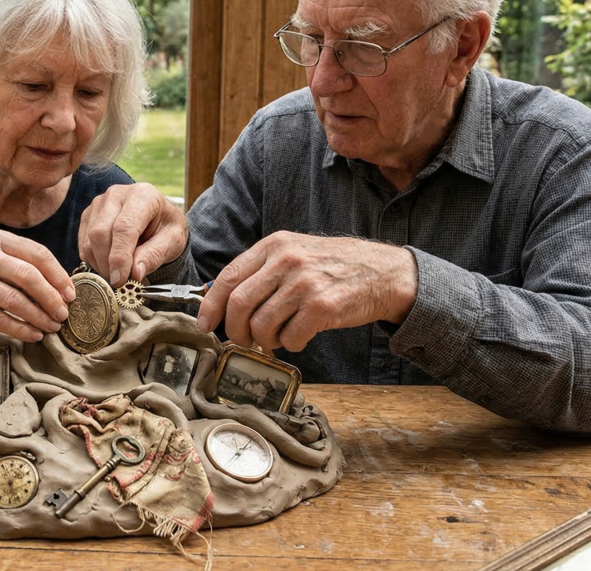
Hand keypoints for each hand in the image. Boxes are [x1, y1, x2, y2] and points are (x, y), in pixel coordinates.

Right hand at [0, 229, 73, 342]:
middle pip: (28, 276)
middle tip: (63, 314)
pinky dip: (20, 329)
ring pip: (15, 300)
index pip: (37, 253)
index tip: (70, 293)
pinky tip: (32, 335)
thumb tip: (61, 286)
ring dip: (38, 317)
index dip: (58, 275)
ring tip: (51, 327)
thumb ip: (19, 263)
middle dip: (51, 298)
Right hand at [78, 183, 187, 286]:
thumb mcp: (172, 242)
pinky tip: (107, 264)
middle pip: (100, 232)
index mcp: (143, 196)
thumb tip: (134, 273)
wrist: (158, 219)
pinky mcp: (89, 213)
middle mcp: (117, 194)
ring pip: (89, 238)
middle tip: (118, 282)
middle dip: (106, 263)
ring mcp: (99, 202)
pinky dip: (92, 259)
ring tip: (116, 274)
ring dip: (99, 263)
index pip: (124, 228)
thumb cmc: (166, 228)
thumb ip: (154, 256)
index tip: (120, 280)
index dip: (119, 257)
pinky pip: (83, 241)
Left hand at [198, 232, 417, 351]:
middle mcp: (286, 260)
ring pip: (261, 326)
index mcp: (273, 245)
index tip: (206, 325)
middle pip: (239, 305)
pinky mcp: (323, 306)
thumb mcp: (294, 254)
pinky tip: (301, 336)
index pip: (228, 277)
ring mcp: (304, 282)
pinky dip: (290, 344)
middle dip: (235, 331)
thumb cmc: (334, 267)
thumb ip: (261, 272)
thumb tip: (222, 301)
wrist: (384, 273)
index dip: (211, 306)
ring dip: (264, 341)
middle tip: (243, 340)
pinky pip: (290, 338)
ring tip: (277, 337)